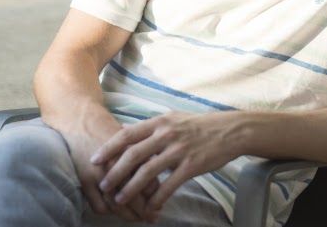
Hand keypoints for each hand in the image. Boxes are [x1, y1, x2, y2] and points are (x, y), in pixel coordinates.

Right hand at [60, 113, 159, 221]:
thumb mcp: (135, 139)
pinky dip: (109, 212)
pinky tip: (117, 212)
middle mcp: (116, 165)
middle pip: (133, 195)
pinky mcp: (85, 180)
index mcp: (132, 153)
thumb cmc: (113, 131)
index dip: (157, 195)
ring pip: (116, 204)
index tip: (162, 205)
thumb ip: (149, 155)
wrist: (84, 122)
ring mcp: (99, 174)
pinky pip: (98, 206)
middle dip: (144, 210)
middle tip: (153, 217)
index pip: (149, 181)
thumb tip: (163, 176)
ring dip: (128, 215)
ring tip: (139, 219)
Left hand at [91, 111, 240, 213]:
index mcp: (160, 122)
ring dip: (131, 189)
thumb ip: (152, 128)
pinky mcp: (192, 165)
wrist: (231, 131)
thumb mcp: (174, 119)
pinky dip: (157, 198)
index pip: (127, 135)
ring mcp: (180, 150)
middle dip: (114, 173)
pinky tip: (150, 207)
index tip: (94, 161)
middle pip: (133, 155)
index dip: (108, 148)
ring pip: (148, 172)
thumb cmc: (201, 125)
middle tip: (103, 186)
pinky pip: (169, 185)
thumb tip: (126, 135)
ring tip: (120, 199)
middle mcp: (167, 134)